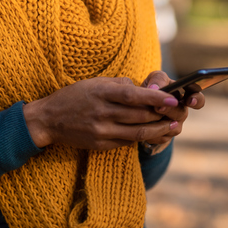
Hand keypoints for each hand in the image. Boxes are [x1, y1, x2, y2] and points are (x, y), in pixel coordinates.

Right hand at [23, 76, 181, 149]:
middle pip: (140, 116)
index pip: (133, 96)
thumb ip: (119, 84)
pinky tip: (151, 133)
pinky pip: (126, 142)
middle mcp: (102, 113)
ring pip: (137, 133)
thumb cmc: (75, 96)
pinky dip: (141, 137)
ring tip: (172, 126)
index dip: (155, 98)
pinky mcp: (100, 144)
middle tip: (178, 113)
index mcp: (102, 93)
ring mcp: (101, 131)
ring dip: (158, 130)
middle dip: (162, 115)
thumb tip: (143, 88)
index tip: (172, 99)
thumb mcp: (95, 82)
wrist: (48, 119)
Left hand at [140, 71, 205, 145]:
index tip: (190, 101)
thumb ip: (158, 79)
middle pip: (181, 113)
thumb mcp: (154, 78)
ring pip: (173, 128)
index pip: (198, 98)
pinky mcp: (166, 136)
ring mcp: (176, 124)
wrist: (139, 104)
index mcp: (184, 95)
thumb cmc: (152, 87)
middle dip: (170, 110)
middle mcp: (182, 110)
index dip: (197, 100)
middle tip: (158, 107)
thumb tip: (155, 88)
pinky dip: (152, 132)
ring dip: (160, 123)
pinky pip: (162, 137)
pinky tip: (143, 126)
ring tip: (147, 118)